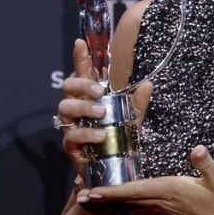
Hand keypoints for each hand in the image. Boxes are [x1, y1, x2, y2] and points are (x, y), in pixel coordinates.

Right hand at [57, 39, 152, 175]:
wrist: (115, 171)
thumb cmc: (120, 140)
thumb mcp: (132, 119)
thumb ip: (138, 102)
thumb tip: (148, 83)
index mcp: (90, 97)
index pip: (83, 73)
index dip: (80, 58)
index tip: (80, 43)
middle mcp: (77, 108)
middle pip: (68, 87)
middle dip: (81, 85)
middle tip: (99, 91)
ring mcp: (71, 125)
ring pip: (65, 107)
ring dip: (83, 107)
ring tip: (101, 112)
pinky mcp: (70, 145)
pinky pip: (72, 135)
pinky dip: (87, 133)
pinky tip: (101, 135)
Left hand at [77, 145, 213, 214]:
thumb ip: (206, 164)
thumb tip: (197, 149)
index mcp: (169, 190)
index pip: (135, 190)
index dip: (113, 190)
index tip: (92, 191)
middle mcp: (160, 200)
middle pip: (125, 197)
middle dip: (103, 196)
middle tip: (79, 193)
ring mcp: (161, 207)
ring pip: (130, 201)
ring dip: (110, 197)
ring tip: (89, 193)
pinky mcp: (165, 210)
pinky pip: (138, 203)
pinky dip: (124, 199)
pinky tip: (114, 195)